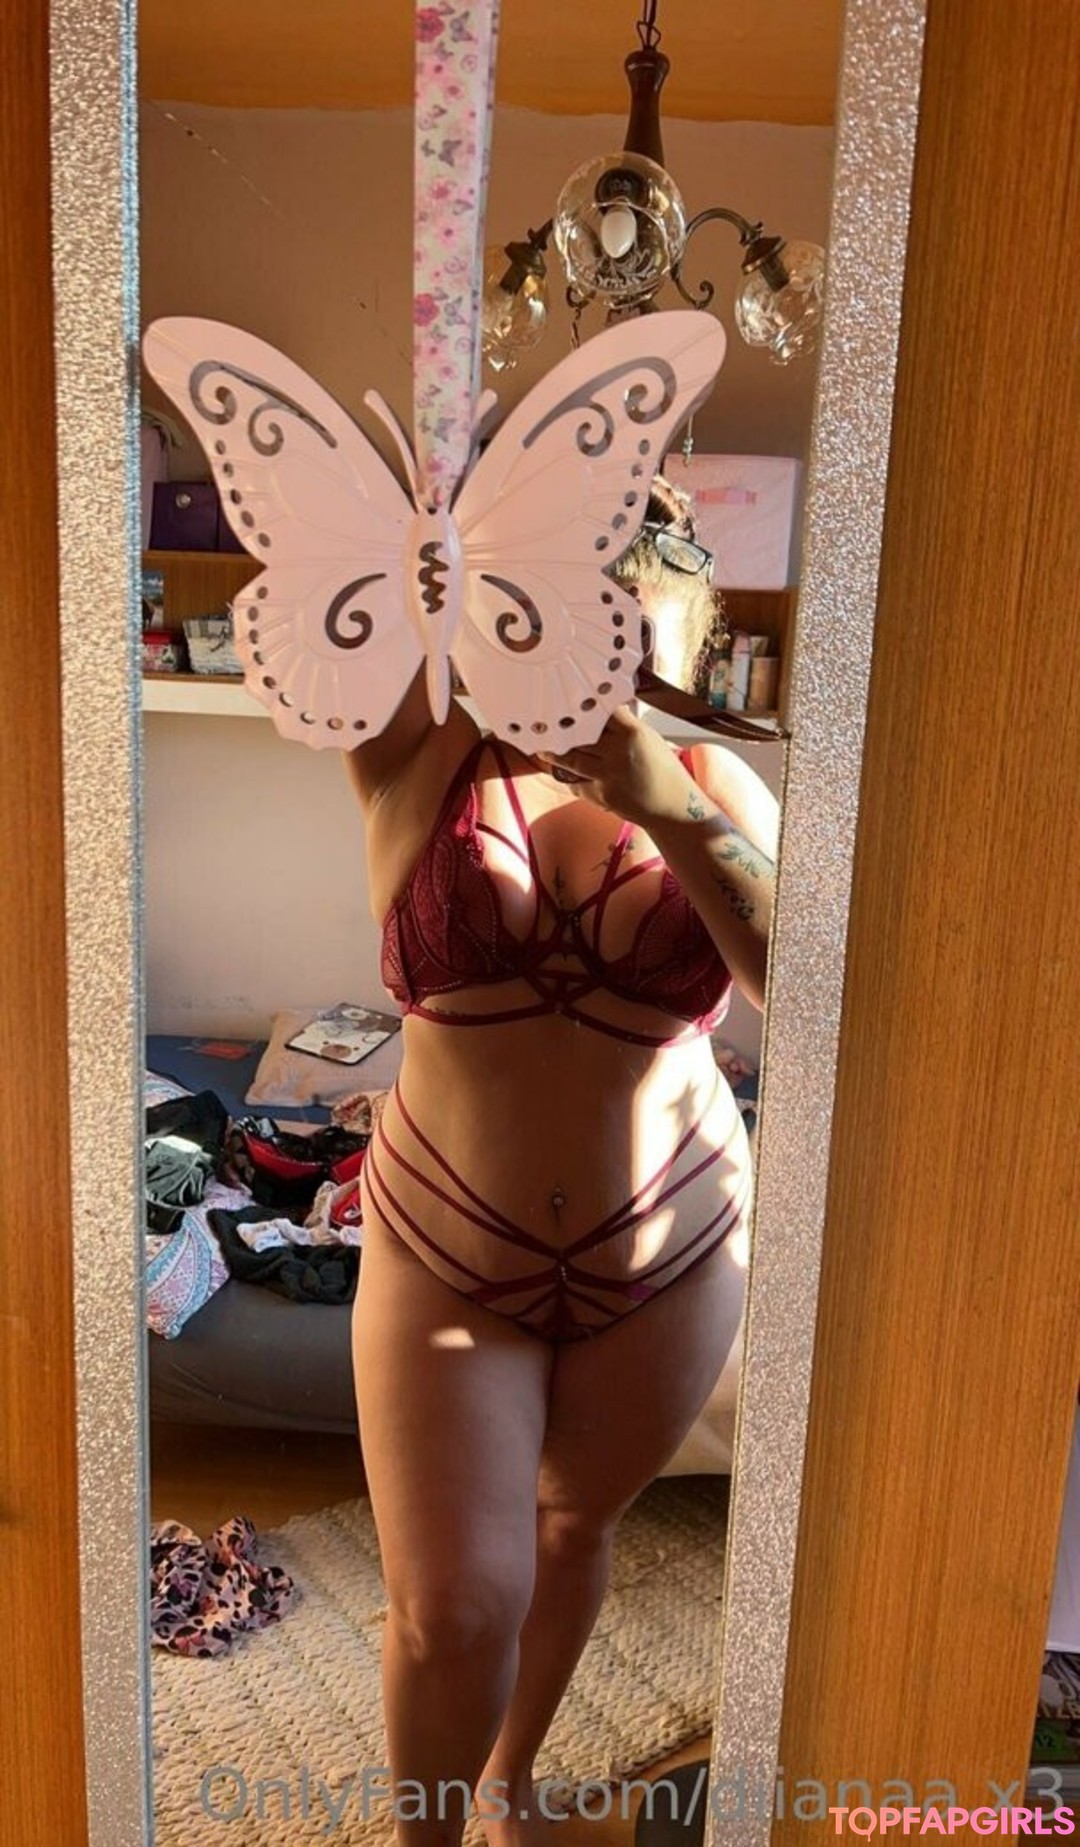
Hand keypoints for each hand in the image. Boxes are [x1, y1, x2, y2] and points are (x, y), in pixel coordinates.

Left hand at [533, 706, 692, 828]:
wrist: (673, 807)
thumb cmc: (664, 772)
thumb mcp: (650, 739)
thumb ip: (626, 726)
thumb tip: (603, 713)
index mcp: (634, 733)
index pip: (601, 712)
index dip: (585, 708)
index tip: (571, 703)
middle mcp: (619, 752)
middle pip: (580, 734)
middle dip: (563, 730)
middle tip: (547, 724)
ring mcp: (608, 775)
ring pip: (570, 759)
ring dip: (554, 754)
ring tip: (544, 748)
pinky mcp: (602, 795)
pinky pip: (577, 783)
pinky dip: (572, 778)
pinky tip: (568, 773)